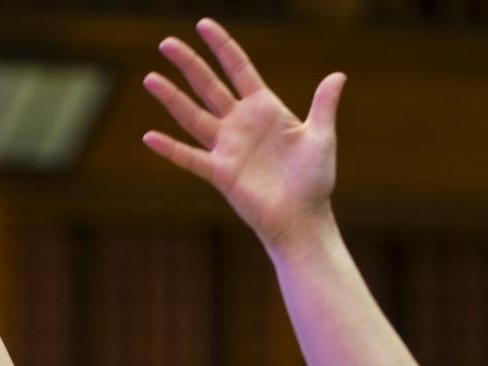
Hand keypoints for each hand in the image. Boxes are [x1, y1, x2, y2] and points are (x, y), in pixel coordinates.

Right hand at [141, 18, 345, 250]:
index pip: (238, 68)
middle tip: (166, 43)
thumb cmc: (314, 180)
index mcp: (264, 108)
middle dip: (188, 63)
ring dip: (171, 98)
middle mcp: (240, 124)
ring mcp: (227, 148)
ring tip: (150, 78)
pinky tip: (150, 137)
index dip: (222, 46)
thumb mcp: (321, 137)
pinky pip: (190, 158)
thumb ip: (324, 105)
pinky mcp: (221, 173)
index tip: (203, 24)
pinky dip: (170, 148)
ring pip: (193, 116)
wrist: (304, 218)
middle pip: (208, 85)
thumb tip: (338, 75)